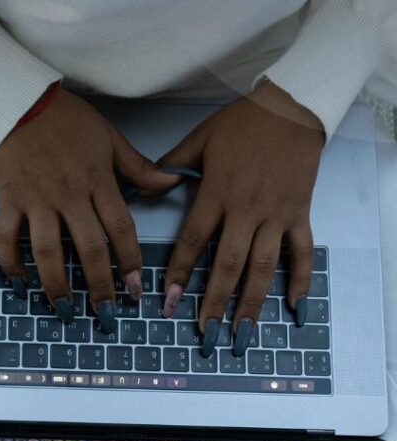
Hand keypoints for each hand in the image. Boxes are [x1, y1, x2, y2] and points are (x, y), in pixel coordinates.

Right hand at [0, 87, 177, 330]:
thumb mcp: (110, 138)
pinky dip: (10, 263)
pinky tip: (20, 284)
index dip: (130, 262)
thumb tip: (172, 183)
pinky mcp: (8, 200)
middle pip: (87, 248)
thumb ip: (139, 168)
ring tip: (64, 309)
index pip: (120, 228)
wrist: (20, 102)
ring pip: (46, 250)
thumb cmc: (68, 120)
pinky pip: (6, 238)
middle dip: (99, 285)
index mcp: (97, 181)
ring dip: (56, 284)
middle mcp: (68, 195)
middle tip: (107, 313)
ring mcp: (35, 200)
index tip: (136, 289)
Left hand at [159, 81, 324, 356]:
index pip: (193, 241)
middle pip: (228, 263)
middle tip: (205, 333)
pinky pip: (301, 251)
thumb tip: (140, 187)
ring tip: (242, 333)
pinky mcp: (300, 212)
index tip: (169, 302)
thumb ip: (170, 166)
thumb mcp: (199, 139)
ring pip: (263, 265)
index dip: (180, 273)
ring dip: (252, 302)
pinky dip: (300, 279)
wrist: (292, 107)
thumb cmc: (241, 123)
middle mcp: (246, 209)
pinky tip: (294, 306)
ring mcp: (276, 214)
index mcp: (217, 193)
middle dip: (215, 301)